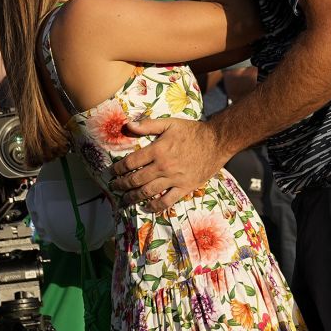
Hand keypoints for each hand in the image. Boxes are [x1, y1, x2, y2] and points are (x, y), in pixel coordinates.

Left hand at [109, 118, 229, 211]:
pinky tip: (146, 207)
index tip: (113, 172)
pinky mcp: (185, 187)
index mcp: (157, 150)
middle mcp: (163, 166)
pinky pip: (166, 201)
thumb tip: (127, 125)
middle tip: (114, 187)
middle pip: (135, 180)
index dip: (118, 169)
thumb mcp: (170, 124)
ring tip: (125, 199)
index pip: (131, 163)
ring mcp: (174, 179)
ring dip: (133, 197)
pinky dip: (154, 206)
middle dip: (121, 185)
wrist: (217, 141)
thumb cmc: (193, 131)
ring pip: (147, 192)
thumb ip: (148, 125)